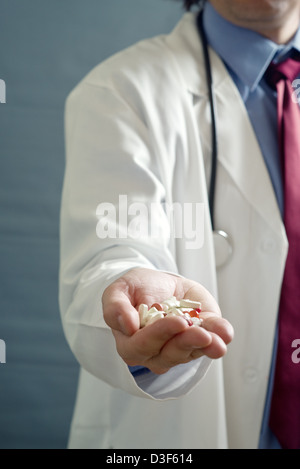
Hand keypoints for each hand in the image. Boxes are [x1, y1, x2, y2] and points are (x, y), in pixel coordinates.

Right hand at [102, 268, 233, 374]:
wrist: (158, 284)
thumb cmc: (135, 290)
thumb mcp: (118, 290)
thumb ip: (115, 308)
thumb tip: (128, 325)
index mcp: (131, 343)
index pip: (141, 346)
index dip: (159, 335)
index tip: (177, 321)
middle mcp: (155, 353)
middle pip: (169, 355)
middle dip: (186, 343)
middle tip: (200, 333)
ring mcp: (180, 349)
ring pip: (191, 354)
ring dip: (205, 347)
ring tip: (216, 339)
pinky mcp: (200, 340)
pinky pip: (209, 344)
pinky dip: (219, 338)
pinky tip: (224, 334)